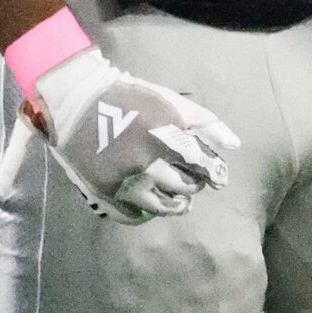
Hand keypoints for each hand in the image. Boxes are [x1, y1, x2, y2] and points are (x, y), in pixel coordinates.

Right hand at [29, 45, 239, 222]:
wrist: (77, 102)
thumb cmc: (129, 97)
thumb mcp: (169, 101)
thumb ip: (203, 122)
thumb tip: (234, 145)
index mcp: (164, 139)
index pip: (201, 165)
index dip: (211, 170)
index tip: (213, 173)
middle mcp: (146, 165)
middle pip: (185, 187)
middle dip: (194, 184)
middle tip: (193, 180)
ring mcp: (125, 183)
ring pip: (162, 207)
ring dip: (176, 204)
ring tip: (179, 199)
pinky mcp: (105, 194)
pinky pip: (135, 215)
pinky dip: (147, 212)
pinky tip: (150, 202)